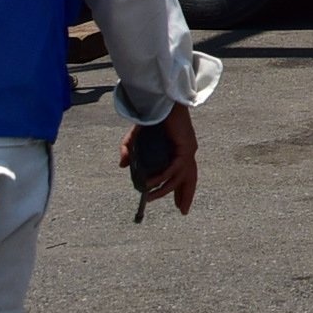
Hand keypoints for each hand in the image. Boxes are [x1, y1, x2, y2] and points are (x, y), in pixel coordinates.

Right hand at [122, 102, 197, 216]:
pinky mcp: (186, 148)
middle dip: (186, 195)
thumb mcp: (136, 137)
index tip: (180, 205)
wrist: (159, 101)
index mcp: (180, 150)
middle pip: (190, 178)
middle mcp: (187, 151)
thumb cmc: (151, 117)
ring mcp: (188, 150)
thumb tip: (122, 166)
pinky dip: (162, 178)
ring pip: (180, 177)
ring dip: (164, 190)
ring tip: (148, 197)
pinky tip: (149, 183)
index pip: (184, 173)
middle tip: (182, 211)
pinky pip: (174, 168)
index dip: (183, 189)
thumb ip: (129, 149)